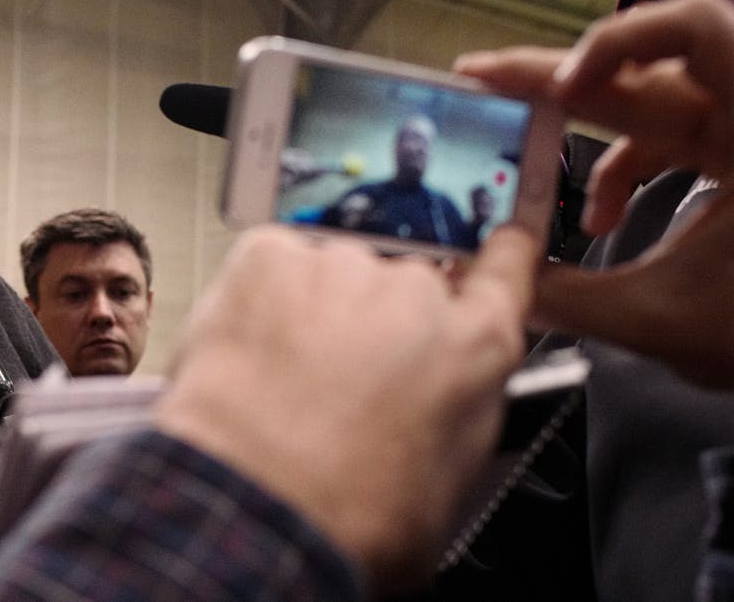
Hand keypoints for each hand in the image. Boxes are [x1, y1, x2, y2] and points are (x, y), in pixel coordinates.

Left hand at [154, 225, 540, 591]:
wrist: (260, 504)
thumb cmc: (350, 514)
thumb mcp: (453, 483)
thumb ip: (465, 411)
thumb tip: (449, 398)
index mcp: (476, 345)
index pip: (505, 272)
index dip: (497, 258)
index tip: (497, 244)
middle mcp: (415, 292)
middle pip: (399, 287)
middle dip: (371, 326)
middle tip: (335, 386)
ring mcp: (341, 268)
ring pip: (330, 278)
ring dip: (310, 316)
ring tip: (284, 384)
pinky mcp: (271, 259)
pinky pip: (270, 266)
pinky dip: (257, 301)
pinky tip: (252, 356)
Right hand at [455, 0, 733, 377]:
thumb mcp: (657, 319)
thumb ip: (564, 298)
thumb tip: (487, 281)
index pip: (695, 30)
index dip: (618, 41)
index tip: (556, 84)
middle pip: (646, 67)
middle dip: (557, 80)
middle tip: (483, 85)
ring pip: (651, 103)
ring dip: (586, 136)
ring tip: (528, 163)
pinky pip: (669, 141)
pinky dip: (621, 171)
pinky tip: (598, 219)